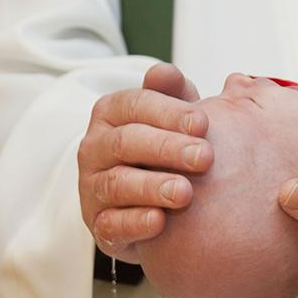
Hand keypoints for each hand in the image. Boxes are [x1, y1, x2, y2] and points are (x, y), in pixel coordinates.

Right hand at [78, 64, 213, 262]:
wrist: (150, 198)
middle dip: (167, 149)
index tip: (204, 123)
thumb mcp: (173, 118)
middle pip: (126, 142)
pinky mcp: (99, 224)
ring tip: (185, 192)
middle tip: (205, 157)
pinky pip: (111, 224)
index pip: (135, 104)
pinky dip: (135, 223)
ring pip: (117, 184)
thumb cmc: (166, 149)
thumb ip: (172, 95)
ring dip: (152, 187)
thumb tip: (164, 72)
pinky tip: (160, 222)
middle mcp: (95, 148)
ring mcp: (93, 187)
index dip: (169, 113)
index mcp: (111, 114)